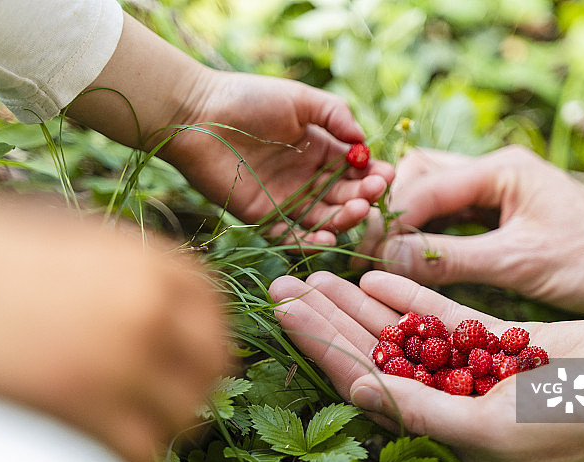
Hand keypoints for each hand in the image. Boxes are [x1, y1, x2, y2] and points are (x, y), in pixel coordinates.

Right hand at [0, 201, 227, 461]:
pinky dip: (139, 457)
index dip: (211, 337)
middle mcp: (148, 306)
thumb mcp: (80, 239)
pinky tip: (121, 451)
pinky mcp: (86, 404)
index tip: (199, 358)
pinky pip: (144, 448)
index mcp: (150, 262)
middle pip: (213, 362)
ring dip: (170, 425)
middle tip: (178, 402)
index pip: (215, 305)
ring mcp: (121, 355)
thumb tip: (167, 300)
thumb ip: (132, 266)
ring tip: (146, 427)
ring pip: (185, 411)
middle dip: (201, 386)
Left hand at [68, 15, 393, 246]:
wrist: (197, 114)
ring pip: (322, 218)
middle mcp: (305, 177)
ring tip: (356, 211)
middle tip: (372, 193)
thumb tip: (363, 141)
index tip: (386, 175)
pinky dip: (309, 242)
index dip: (371, 174)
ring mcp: (285, 199)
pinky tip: (327, 237)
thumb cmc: (248, 99)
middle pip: (342, 196)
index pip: (353, 169)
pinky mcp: (262, 217)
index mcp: (317, 149)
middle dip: (362, 196)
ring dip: (343, 219)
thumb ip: (335, 114)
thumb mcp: (299, 98)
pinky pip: (290, 236)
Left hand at [269, 270, 583, 461]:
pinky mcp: (497, 339)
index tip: (285, 311)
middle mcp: (449, 399)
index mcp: (442, 430)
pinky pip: (443, 315)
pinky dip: (408, 295)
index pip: (364, 382)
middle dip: (325, 318)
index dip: (321, 346)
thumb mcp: (495, 426)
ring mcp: (471, 366)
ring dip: (358, 301)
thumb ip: (424, 412)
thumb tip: (360, 392)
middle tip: (282, 283)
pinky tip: (373, 275)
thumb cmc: (580, 420)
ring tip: (315, 272)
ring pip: (400, 330)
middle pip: (372, 352)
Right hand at [357, 146, 583, 329]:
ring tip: (391, 256)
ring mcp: (500, 190)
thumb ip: (449, 258)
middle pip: (422, 174)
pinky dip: (430, 234)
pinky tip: (418, 257)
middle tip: (378, 251)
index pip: (426, 185)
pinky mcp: (502, 214)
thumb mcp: (518, 262)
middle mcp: (497, 171)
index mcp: (502, 168)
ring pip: (434, 193)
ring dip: (410, 220)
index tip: (371, 254)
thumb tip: (386, 260)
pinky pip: (452, 216)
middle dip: (396, 209)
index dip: (393, 219)